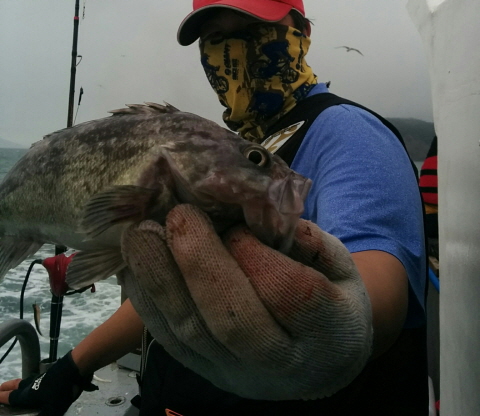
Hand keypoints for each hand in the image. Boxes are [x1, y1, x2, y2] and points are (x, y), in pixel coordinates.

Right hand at [0, 351, 97, 415]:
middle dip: (7, 388)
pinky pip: (38, 378)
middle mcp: (33, 385)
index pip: (12, 398)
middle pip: (17, 386)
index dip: (3, 398)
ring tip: (15, 385)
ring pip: (27, 380)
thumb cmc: (62, 390)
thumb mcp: (52, 410)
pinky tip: (37, 382)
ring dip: (18, 383)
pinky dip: (32, 380)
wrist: (75, 367)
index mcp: (29, 394)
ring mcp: (43, 378)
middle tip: (0, 388)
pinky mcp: (52, 373)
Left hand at [120, 204, 372, 400]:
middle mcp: (282, 364)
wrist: (322, 360)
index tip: (238, 226)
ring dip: (160, 279)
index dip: (256, 256)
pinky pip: (169, 341)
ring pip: (191, 336)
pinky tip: (133, 264)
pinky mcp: (204, 373)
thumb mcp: (341, 264)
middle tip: (179, 216)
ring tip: (140, 233)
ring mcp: (237, 375)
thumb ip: (311, 240)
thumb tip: (263, 209)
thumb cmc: (332, 298)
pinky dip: (146, 301)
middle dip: (200, 264)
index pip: (289, 296)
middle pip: (233, 322)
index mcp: (329, 332)